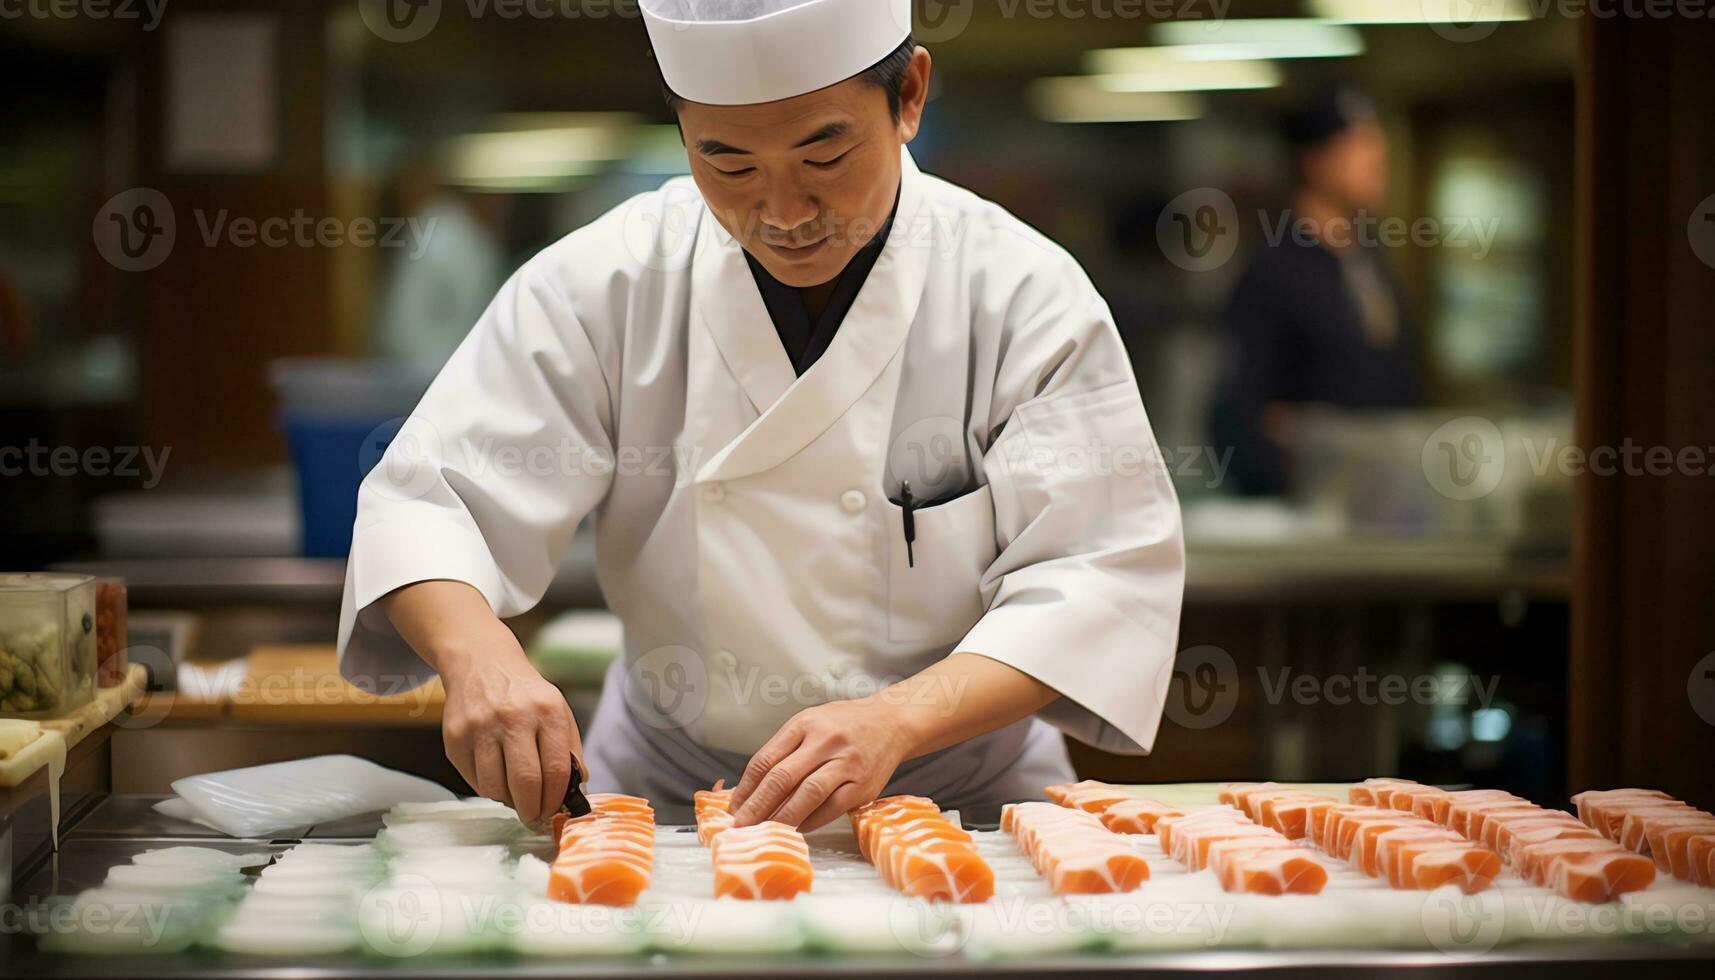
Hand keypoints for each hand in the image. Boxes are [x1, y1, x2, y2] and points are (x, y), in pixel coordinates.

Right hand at [439, 637, 582, 827]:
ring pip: (495, 787)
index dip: (556, 799)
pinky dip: (487, 789)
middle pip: (525, 782)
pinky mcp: (455, 737)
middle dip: (532, 810)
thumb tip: (576, 795)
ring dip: (508, 802)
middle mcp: (513, 716)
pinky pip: (473, 780)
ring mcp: (480, 726)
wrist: (481, 663)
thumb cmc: (526, 695)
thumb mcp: (558, 711)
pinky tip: (496, 778)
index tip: (555, 812)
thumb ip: (570, 752)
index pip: (556, 769)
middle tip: (534, 817)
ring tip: (515, 796)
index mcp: (547, 710)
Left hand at [729, 698, 916, 831]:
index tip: (733, 808)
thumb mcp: (810, 723)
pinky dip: (810, 822)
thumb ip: (784, 750)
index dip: (746, 787)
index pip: (766, 759)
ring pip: (807, 796)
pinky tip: (795, 828)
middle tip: (740, 827)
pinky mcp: (864, 787)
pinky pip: (831, 809)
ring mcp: (847, 764)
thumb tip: (752, 790)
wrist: (891, 722)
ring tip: (764, 832)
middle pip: (782, 778)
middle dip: (757, 807)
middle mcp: (825, 741)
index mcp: (805, 724)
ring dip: (781, 818)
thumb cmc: (843, 725)